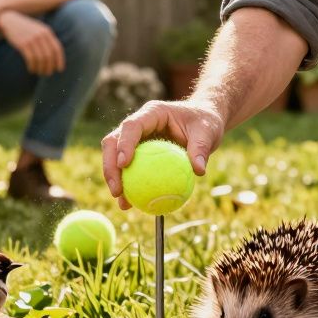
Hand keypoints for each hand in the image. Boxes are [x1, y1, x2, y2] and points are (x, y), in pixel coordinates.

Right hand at [0, 11, 64, 75]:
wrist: (9, 21)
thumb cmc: (26, 28)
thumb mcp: (39, 30)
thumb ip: (47, 39)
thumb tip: (55, 56)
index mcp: (47, 32)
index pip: (57, 49)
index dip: (60, 60)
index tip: (59, 70)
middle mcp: (41, 35)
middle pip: (49, 55)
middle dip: (49, 67)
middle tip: (48, 73)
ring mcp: (32, 39)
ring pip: (41, 58)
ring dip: (41, 68)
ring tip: (39, 73)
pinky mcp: (23, 44)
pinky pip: (31, 59)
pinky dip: (32, 66)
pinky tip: (31, 70)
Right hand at [101, 99, 224, 209]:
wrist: (204, 122)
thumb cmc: (205, 122)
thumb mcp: (208, 132)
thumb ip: (201, 148)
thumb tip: (198, 170)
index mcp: (152, 113)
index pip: (132, 126)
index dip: (124, 144)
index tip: (124, 164)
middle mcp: (139, 125)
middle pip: (114, 142)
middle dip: (110, 166)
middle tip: (117, 190)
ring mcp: (136, 139)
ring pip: (115, 157)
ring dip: (115, 179)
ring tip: (122, 202)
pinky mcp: (139, 153)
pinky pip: (130, 170)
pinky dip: (129, 186)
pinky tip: (130, 205)